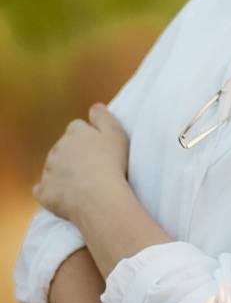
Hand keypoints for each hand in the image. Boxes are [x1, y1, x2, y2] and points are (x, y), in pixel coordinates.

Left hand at [33, 103, 129, 222]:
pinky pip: (43, 190)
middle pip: (63, 147)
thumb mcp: (116, 132)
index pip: (77, 128)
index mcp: (74, 132)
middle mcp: (57, 148)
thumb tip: (95, 106)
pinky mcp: (44, 191)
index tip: (99, 148)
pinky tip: (63, 196)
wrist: (99, 195)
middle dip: (74, 155)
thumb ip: (103, 116)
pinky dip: (51, 192)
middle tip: (93, 168)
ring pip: (52, 168)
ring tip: (83, 184)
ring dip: (62, 173)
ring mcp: (48, 170)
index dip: (88, 137)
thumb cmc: (112, 163)